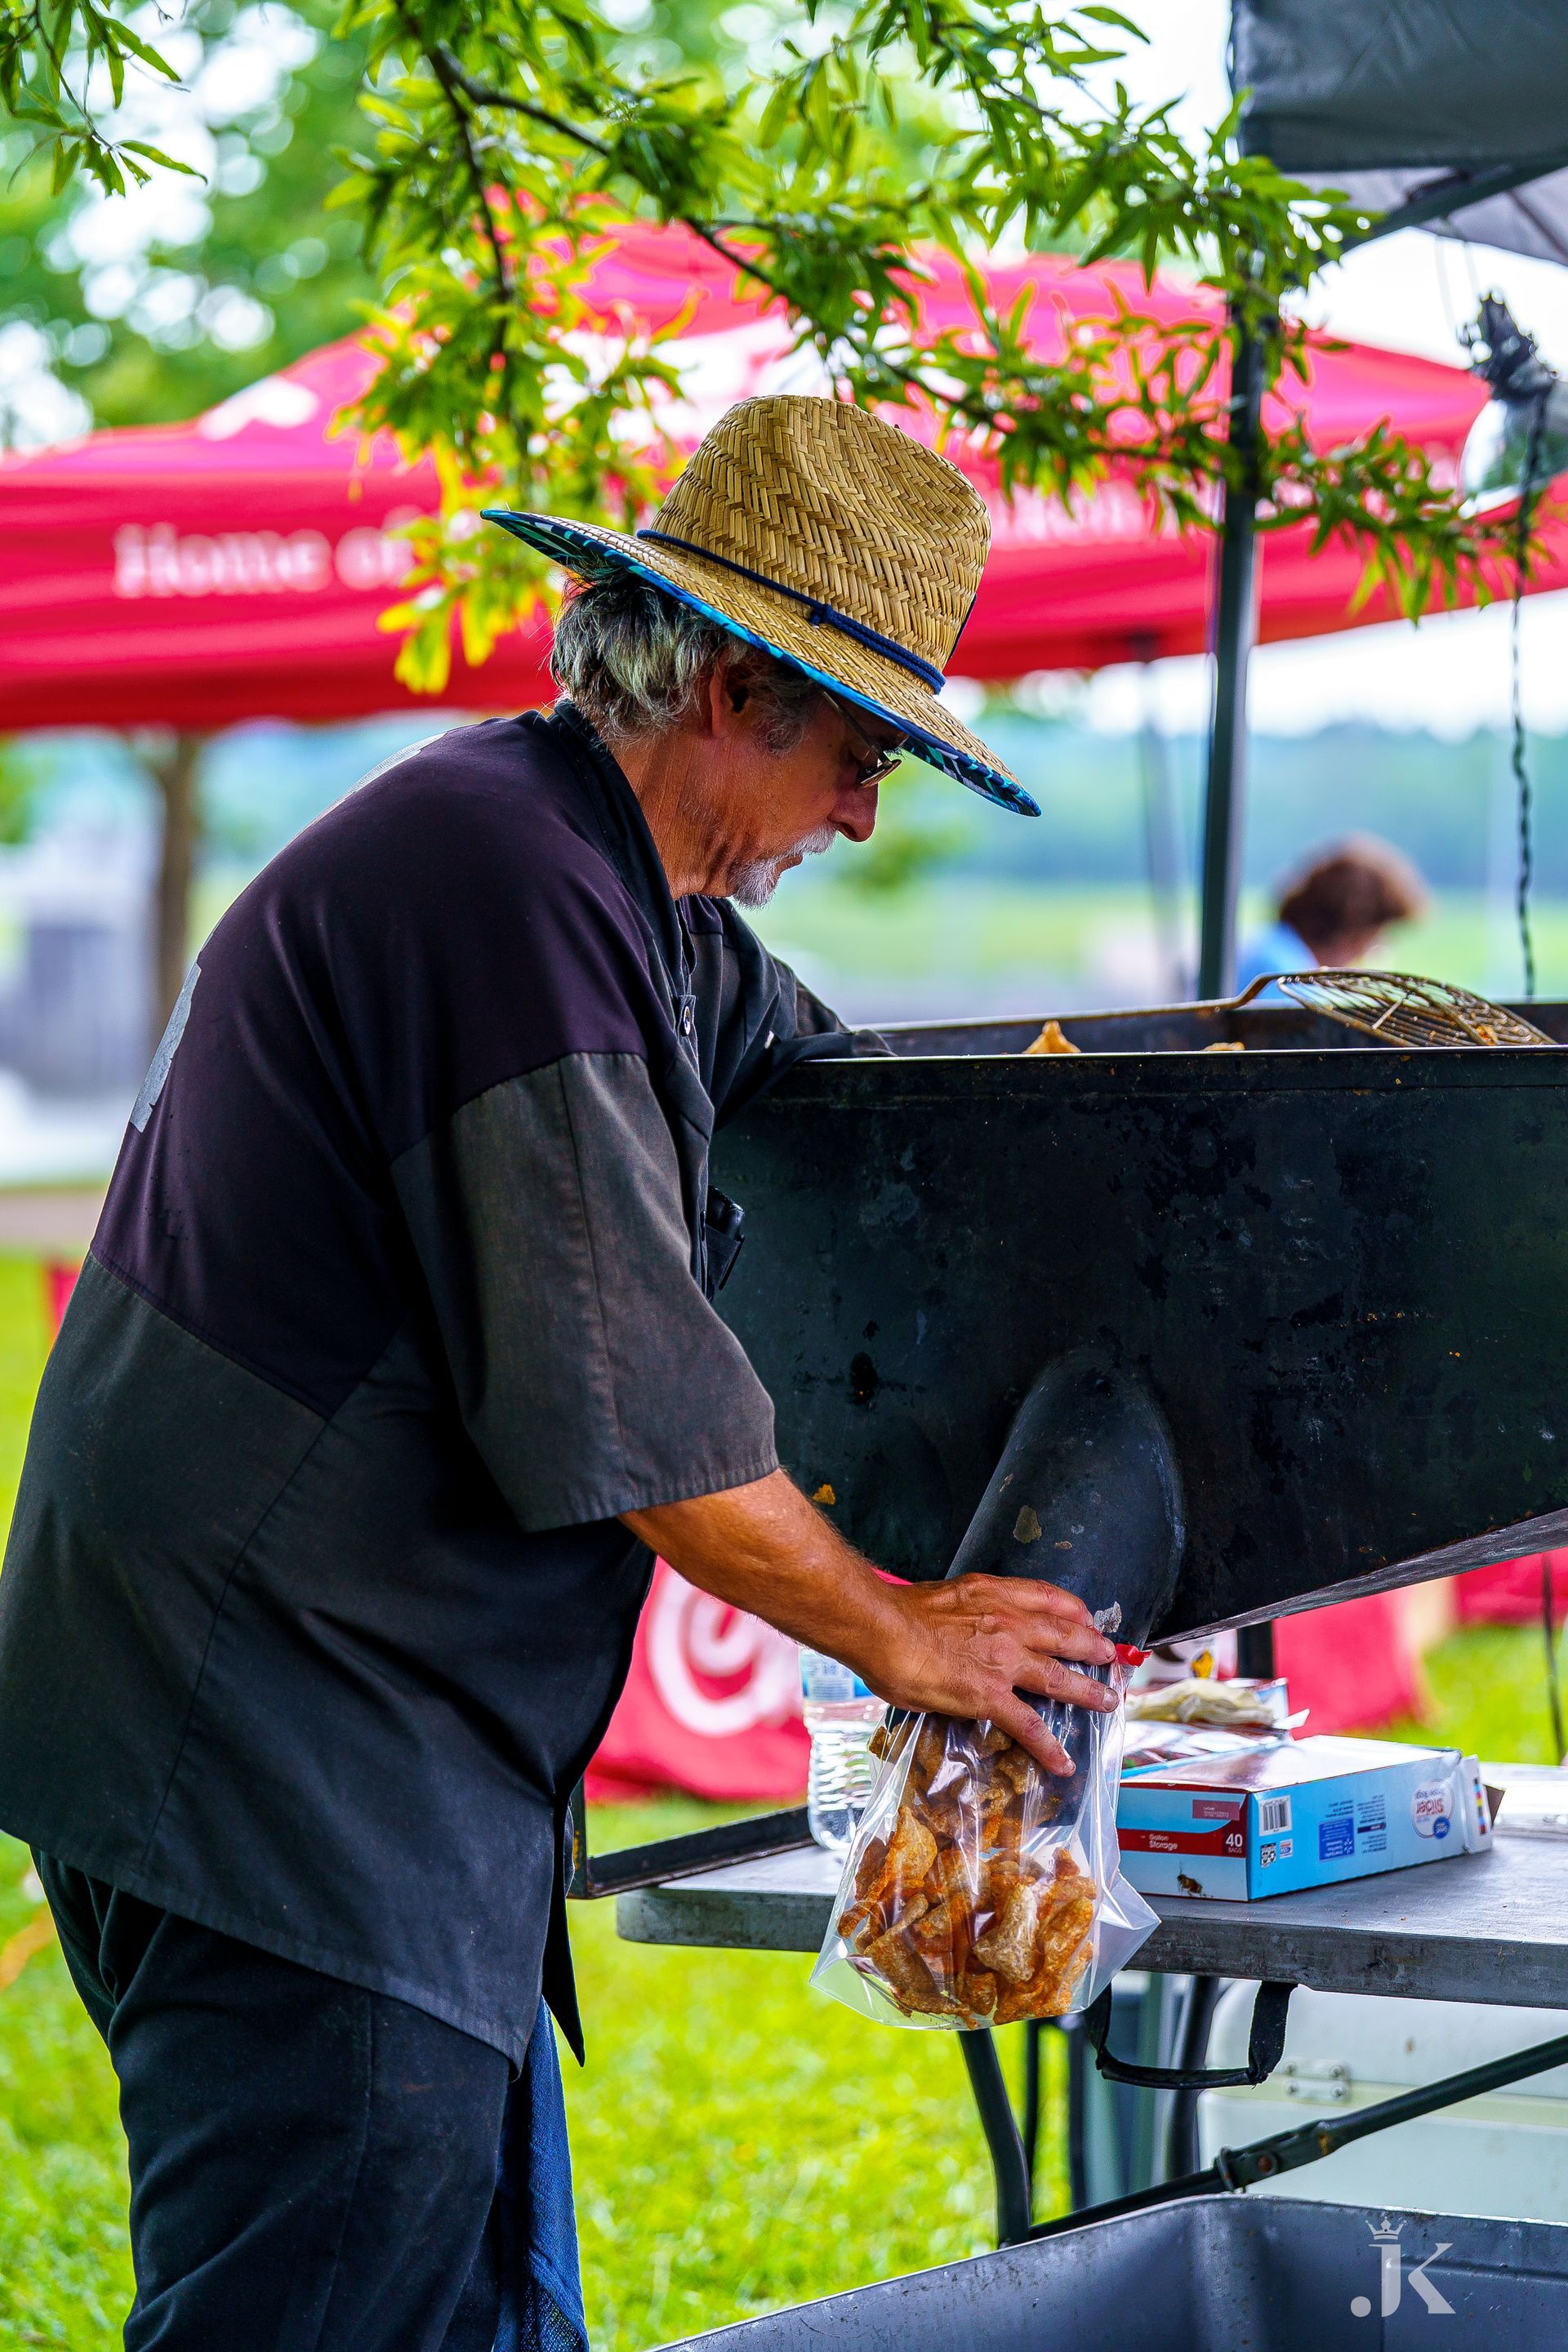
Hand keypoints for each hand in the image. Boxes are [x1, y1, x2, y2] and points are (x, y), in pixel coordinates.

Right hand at [860, 1573, 1118, 1775]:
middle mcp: (1009, 1624)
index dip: (1074, 1610)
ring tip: (1107, 1703)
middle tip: (1111, 1658)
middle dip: (1093, 1648)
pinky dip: (1049, 1746)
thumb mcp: (946, 1596)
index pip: (1049, 1598)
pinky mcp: (990, 1696)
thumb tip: (964, 1626)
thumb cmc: (900, 1612)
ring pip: (1058, 1678)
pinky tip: (1063, 1762)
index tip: (1086, 1619)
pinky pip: (1028, 1725)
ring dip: (1088, 1692)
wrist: (882, 1628)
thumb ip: (967, 1610)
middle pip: (1066, 1636)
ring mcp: (1004, 1662)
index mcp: (995, 1595)